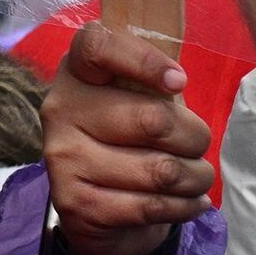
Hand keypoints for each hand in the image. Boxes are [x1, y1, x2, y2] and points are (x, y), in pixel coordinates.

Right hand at [37, 20, 212, 254]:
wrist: (96, 202)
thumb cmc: (130, 135)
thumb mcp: (139, 98)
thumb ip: (154, 81)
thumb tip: (175, 80)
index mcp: (76, 73)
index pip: (97, 47)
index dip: (143, 61)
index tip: (179, 82)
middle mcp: (60, 109)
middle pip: (155, 120)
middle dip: (195, 138)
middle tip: (195, 146)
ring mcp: (62, 157)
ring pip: (162, 170)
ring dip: (195, 178)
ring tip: (193, 178)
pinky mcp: (75, 202)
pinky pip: (152, 207)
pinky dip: (184, 207)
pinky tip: (185, 202)